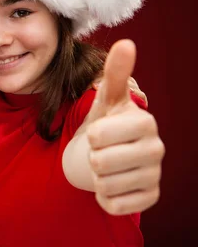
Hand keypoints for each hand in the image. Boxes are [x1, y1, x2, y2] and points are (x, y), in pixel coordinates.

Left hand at [86, 40, 164, 214]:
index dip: (94, 135)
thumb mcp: (105, 99)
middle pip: (102, 162)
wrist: (107, 154)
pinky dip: (105, 197)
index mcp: (145, 123)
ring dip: (97, 178)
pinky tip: (110, 185)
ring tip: (104, 167)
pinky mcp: (148, 199)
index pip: (103, 135)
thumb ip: (114, 74)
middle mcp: (156, 150)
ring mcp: (154, 176)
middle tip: (99, 152)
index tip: (97, 132)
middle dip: (92, 158)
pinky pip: (115, 205)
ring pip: (106, 185)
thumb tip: (126, 42)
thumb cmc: (106, 122)